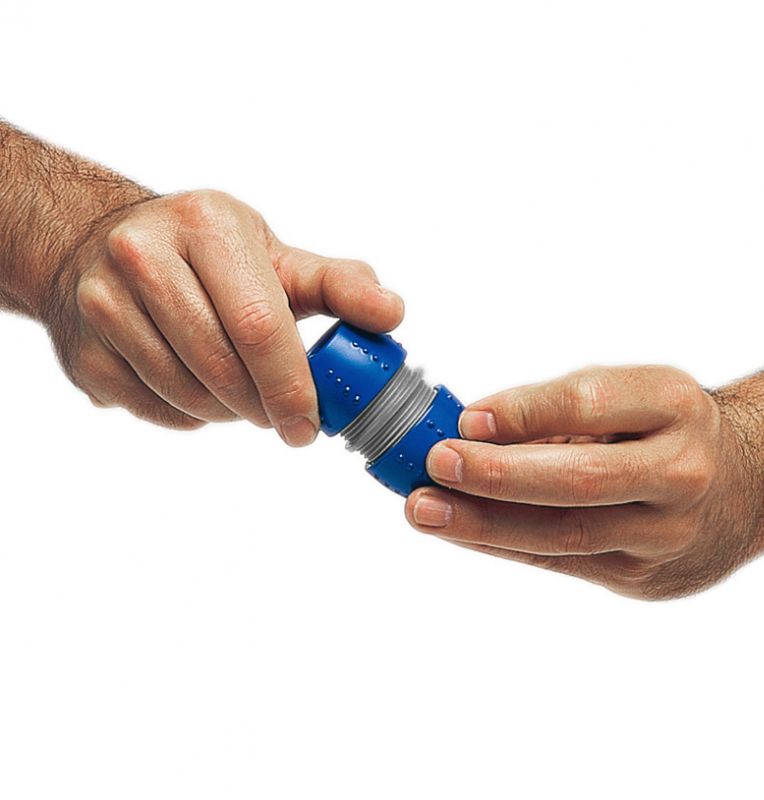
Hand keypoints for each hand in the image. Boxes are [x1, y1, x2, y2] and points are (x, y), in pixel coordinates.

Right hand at [44, 190, 402, 439]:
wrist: (99, 247)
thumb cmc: (207, 256)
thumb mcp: (274, 256)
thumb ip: (336, 284)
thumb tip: (391, 314)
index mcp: (205, 226)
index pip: (260, 324)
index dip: (292, 384)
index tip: (312, 424)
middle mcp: (142, 257)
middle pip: (222, 367)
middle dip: (265, 407)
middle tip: (286, 419)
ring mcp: (102, 307)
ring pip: (189, 396)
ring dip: (231, 412)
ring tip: (245, 396)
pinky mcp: (84, 355)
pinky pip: (156, 411)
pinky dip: (193, 416)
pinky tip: (202, 390)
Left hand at [405, 365, 763, 599]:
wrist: (738, 489)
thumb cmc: (663, 431)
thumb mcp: (628, 397)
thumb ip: (557, 410)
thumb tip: (471, 431)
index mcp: (674, 407)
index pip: (590, 404)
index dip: (524, 412)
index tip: (466, 419)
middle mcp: (679, 472)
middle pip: (579, 479)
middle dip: (498, 474)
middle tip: (438, 464)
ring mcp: (664, 533)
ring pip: (564, 533)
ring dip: (484, 523)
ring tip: (426, 510)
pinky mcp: (641, 576)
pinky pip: (559, 562)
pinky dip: (500, 544)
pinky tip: (457, 531)